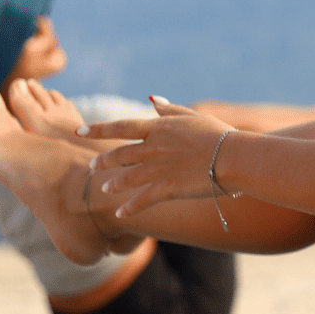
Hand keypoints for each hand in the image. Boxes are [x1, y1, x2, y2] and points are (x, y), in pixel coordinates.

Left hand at [82, 98, 237, 218]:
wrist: (234, 157)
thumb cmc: (219, 134)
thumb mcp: (193, 116)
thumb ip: (169, 108)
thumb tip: (151, 98)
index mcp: (159, 127)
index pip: (121, 126)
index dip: (98, 129)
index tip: (80, 131)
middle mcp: (153, 147)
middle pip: (119, 154)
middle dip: (103, 160)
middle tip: (92, 165)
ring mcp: (158, 169)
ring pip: (126, 177)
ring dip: (113, 183)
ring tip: (105, 188)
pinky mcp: (167, 188)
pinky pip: (142, 200)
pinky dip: (129, 208)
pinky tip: (120, 214)